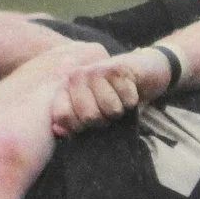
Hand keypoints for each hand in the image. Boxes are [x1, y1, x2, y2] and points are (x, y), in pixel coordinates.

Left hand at [51, 44, 171, 134]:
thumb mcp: (92, 112)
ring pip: (111, 109)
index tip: (87, 124)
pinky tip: (129, 90)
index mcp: (65, 88)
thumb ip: (72, 123)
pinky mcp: (118, 68)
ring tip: (118, 100)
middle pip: (90, 116)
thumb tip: (59, 130)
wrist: (140, 71)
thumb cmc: (113, 97)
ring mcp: (97, 70)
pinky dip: (132, 100)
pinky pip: (128, 100)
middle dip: (104, 120)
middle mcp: (77, 76)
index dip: (78, 127)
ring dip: (120, 110)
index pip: (63, 116)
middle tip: (107, 110)